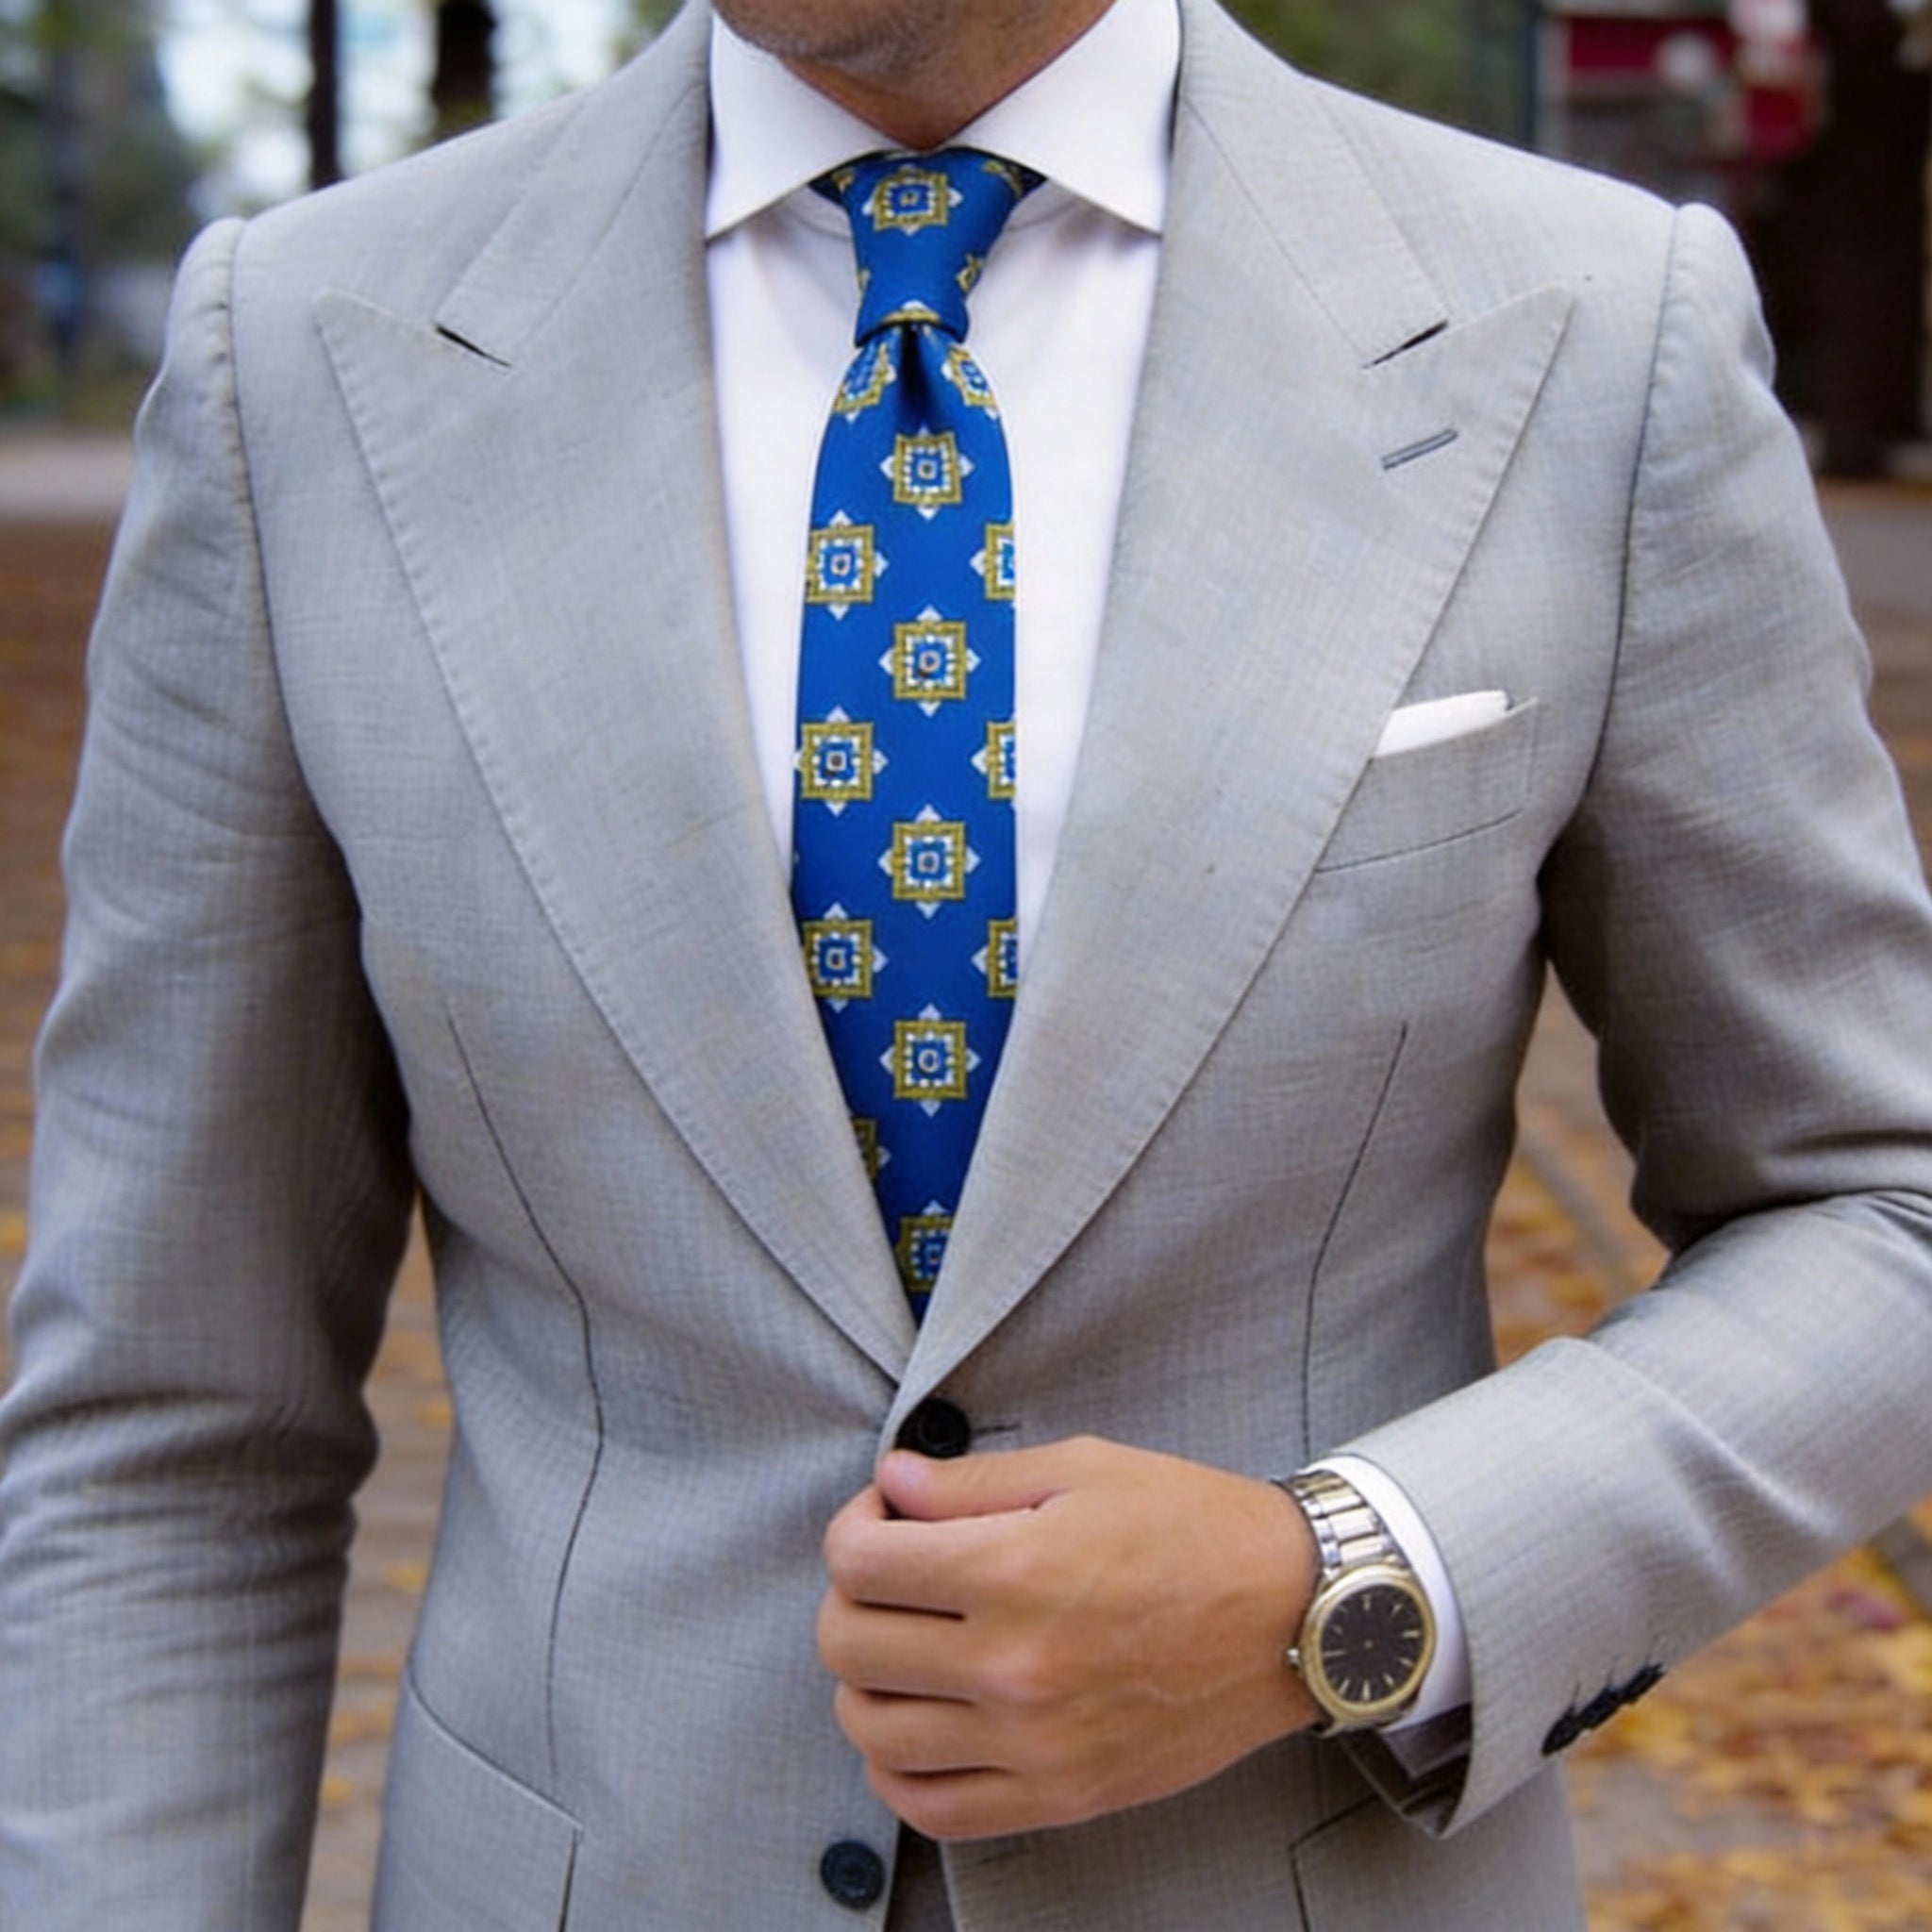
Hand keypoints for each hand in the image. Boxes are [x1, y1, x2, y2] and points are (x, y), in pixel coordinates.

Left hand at [817, 1434, 1318, 1840]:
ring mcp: (1033, 1745)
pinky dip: (899, 1767)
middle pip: (848, 1644)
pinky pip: (930, 1807)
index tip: (885, 1516)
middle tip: (894, 1571)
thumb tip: (890, 1484)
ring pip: (872, 1731)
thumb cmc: (1194, 1527)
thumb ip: (971, 1480)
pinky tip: (922, 1718)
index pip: (859, 1561)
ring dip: (867, 1678)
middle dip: (852, 1594)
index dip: (854, 1526)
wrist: (1293, 1614)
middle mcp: (1012, 1667)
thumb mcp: (1083, 1466)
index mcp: (1014, 1571)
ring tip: (908, 1642)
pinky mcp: (1059, 1796)